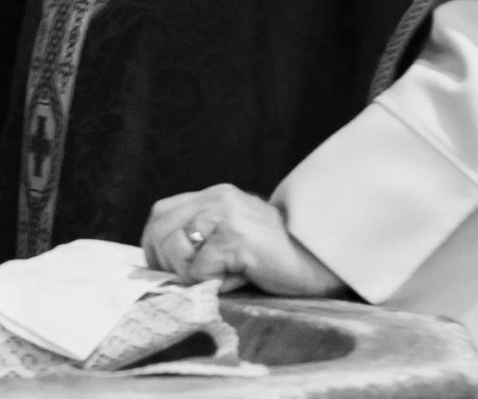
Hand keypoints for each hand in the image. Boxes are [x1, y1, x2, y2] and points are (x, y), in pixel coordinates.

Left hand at [143, 184, 344, 297]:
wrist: (324, 260)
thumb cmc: (280, 257)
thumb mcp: (235, 236)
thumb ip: (205, 238)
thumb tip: (166, 265)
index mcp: (215, 196)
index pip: (162, 213)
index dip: (154, 242)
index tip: (161, 267)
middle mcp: (217, 200)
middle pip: (162, 229)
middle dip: (165, 262)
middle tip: (189, 280)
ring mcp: (226, 217)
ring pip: (177, 248)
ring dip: (190, 273)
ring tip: (219, 279)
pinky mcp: (236, 239)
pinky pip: (201, 268)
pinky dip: (213, 282)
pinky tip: (238, 280)